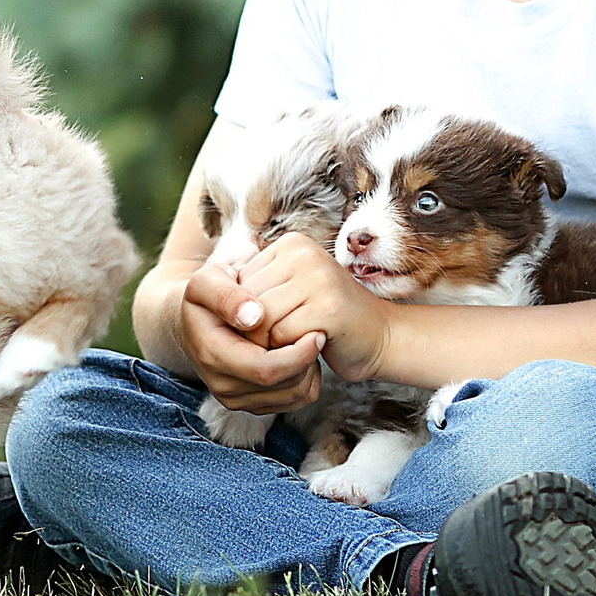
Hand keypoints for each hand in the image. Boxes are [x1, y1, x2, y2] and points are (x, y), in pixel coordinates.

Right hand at [178, 259, 324, 413]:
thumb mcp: (207, 281)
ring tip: (308, 342)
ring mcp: (236, 399)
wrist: (195, 321)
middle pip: (283, 386)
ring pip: (293, 397)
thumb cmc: (207, 295)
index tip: (317, 332)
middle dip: (308, 362)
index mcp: (213, 356)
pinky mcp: (251, 405)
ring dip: (309, 371)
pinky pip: (294, 402)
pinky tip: (301, 355)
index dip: (297, 355)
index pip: (265, 370)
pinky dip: (306, 381)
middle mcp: (222, 386)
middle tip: (319, 334)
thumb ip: (226, 294)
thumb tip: (254, 317)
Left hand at [238, 234, 393, 381]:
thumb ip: (258, 290)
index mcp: (292, 244)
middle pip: (248, 301)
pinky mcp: (329, 308)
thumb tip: (214, 307)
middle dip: (256, 330)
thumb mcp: (290, 291)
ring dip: (272, 343)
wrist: (380, 336)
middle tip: (282, 339)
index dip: (247, 313)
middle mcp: (304, 254)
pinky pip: (282, 336)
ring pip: (261, 320)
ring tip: (294, 342)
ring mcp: (318, 278)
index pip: (240, 282)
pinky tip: (311, 346)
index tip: (274, 322)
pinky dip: (290, 351)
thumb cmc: (327, 318)